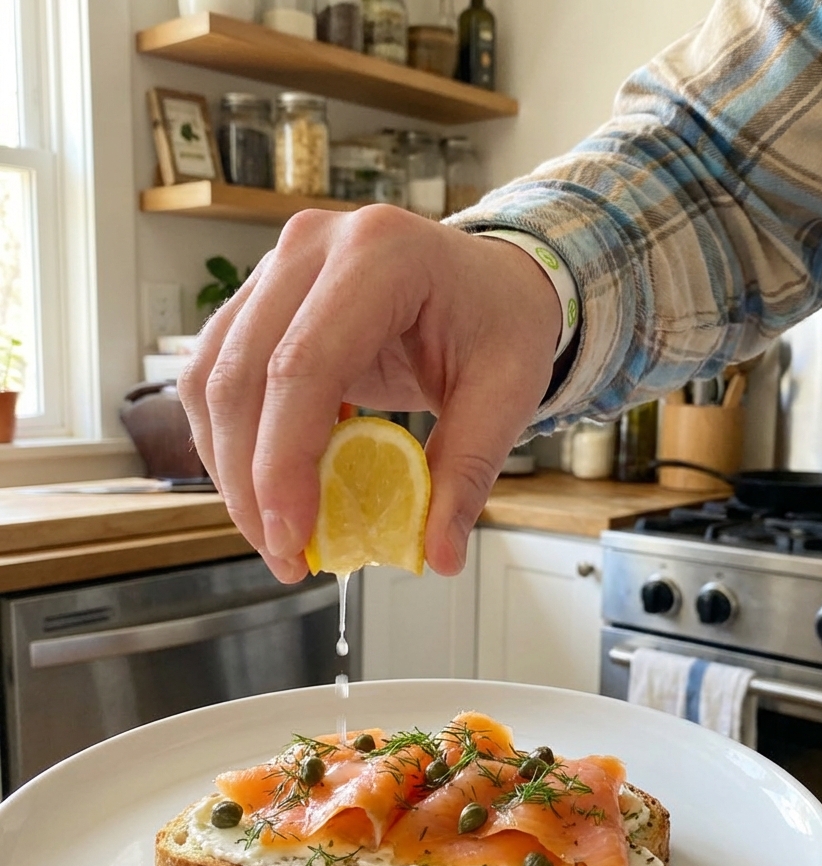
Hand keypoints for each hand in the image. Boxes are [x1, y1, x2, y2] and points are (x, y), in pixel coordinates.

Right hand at [178, 206, 561, 582]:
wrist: (490, 281)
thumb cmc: (499, 324)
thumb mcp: (505, 394)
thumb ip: (469, 471)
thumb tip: (442, 557)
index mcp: (381, 254)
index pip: (302, 365)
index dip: (282, 460)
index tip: (292, 537)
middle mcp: (313, 246)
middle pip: (240, 374)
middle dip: (249, 480)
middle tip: (284, 554)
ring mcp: (279, 265)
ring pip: (211, 377)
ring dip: (230, 467)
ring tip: (274, 534)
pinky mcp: (263, 296)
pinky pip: (219, 373)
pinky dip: (233, 440)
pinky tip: (269, 486)